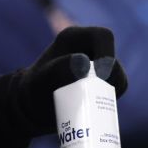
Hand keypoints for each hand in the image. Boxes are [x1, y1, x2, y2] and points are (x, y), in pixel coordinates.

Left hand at [0, 26, 127, 139]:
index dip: (108, 54)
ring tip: (94, 106)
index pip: (103, 36)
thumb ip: (59, 69)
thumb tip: (84, 64)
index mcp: (74, 38)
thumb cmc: (33, 90)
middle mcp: (87, 50)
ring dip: (112, 92)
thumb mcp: (42, 79)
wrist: (30, 110)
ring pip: (117, 77)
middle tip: (100, 96)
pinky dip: (112, 102)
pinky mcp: (100, 84)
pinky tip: (99, 111)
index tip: (101, 76)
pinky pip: (115, 91)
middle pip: (114, 59)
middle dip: (113, 78)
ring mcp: (95, 67)